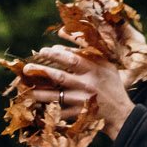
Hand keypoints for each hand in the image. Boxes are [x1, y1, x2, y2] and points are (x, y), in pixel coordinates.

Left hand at [20, 45, 136, 137]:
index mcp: (94, 70)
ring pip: (55, 96)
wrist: (120, 112)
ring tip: (26, 90)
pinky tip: (35, 106)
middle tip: (26, 68)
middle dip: (41, 71)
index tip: (42, 51)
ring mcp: (81, 101)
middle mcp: (87, 85)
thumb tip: (61, 32)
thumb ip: (84, 47)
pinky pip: (58, 112)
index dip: (55, 55)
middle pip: (60, 77)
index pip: (72, 59)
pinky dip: (46, 109)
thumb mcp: (104, 63)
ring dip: (39, 93)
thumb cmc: (110, 83)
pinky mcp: (77, 115)